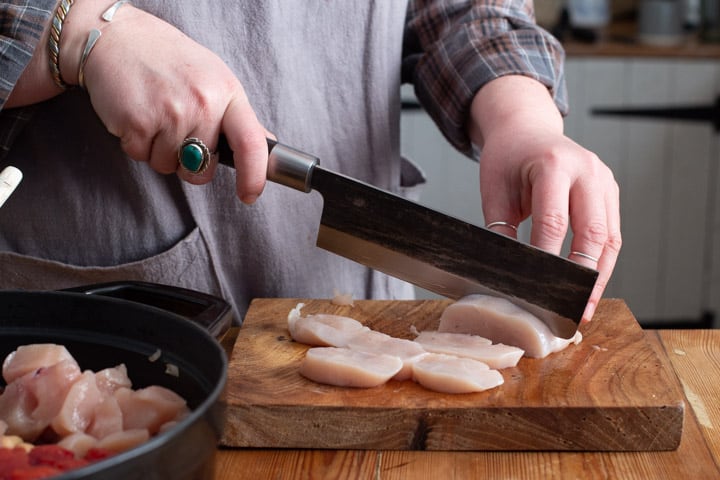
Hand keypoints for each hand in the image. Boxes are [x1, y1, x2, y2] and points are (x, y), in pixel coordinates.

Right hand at [69, 3, 267, 202]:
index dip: (254, 176)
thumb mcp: (214, 79)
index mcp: (227, 93)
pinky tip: (138, 114)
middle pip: (202, 169)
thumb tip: (266, 143)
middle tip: (178, 130)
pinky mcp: (138, 122)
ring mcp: (170, 113)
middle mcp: (203, 104)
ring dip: (159, 151)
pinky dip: (136, 143)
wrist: (118, 38)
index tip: (250, 195)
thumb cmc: (169, 60)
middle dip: (189, 163)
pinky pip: (141, 157)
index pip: (251, 143)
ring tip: (155, 115)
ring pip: (168, 167)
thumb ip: (239, 117)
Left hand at [469, 76, 620, 321]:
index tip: (537, 291)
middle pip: (591, 232)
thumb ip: (501, 229)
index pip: (554, 221)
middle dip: (581, 275)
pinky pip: (612, 233)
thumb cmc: (507, 159)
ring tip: (585, 308)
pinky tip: (591, 286)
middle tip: (570, 309)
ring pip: (609, 238)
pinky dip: (603, 262)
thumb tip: (505, 272)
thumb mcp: (494, 190)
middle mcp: (587, 170)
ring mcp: (604, 180)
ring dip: (598, 276)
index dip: (547, 260)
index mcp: (553, 165)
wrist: (526, 129)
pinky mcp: (610, 192)